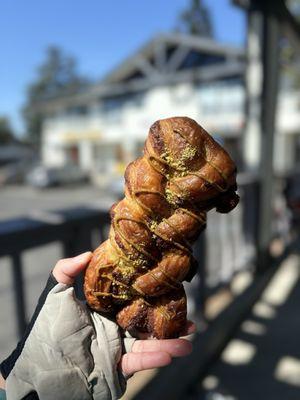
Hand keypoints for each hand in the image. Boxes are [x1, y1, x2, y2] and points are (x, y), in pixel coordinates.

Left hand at [53, 253, 194, 375]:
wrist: (42, 366)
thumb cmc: (48, 328)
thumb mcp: (56, 295)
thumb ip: (67, 270)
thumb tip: (88, 252)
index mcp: (105, 310)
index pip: (133, 301)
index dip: (150, 296)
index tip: (168, 288)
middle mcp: (115, 328)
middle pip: (146, 323)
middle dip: (168, 321)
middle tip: (189, 318)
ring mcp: (117, 348)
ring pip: (149, 343)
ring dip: (170, 342)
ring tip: (190, 337)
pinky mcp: (117, 367)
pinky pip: (139, 362)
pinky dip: (155, 358)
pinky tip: (171, 352)